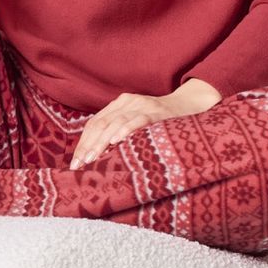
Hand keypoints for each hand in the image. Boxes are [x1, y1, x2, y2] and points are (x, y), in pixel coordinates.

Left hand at [69, 79, 223, 169]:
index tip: (75, 162)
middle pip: (101, 123)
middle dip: (88, 146)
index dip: (84, 142)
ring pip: (115, 122)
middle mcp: (128, 102)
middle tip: (79, 165)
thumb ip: (121, 131)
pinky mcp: (157, 112)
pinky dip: (125, 130)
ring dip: (101, 142)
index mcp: (121, 104)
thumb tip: (99, 156)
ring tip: (92, 159)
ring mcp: (142, 105)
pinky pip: (138, 120)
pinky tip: (115, 142)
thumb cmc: (163, 120)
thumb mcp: (138, 122)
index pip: (95, 122)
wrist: (192, 104)